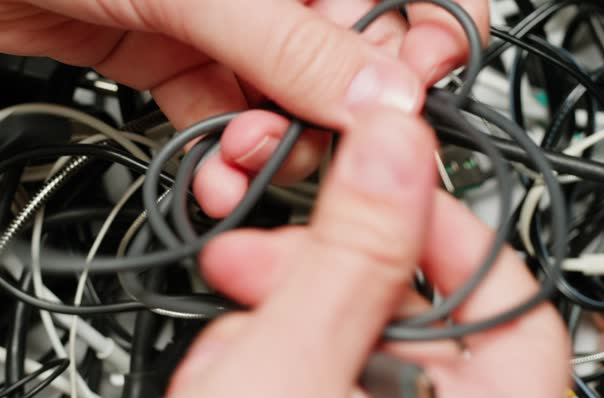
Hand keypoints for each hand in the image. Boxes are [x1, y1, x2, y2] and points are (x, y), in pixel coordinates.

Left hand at [0, 0, 487, 214]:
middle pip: (348, 68)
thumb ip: (293, 45)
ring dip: (271, 150)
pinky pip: (227, 119)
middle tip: (293, 144)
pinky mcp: (185, 59)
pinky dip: (224, 156)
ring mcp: (232, 26)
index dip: (418, 57)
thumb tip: (383, 96)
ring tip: (238, 160)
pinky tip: (212, 173)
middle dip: (326, 122)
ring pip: (286, 105)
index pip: (407, 0)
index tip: (399, 112)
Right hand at [140, 110, 569, 397]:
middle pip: (408, 321)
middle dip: (320, 281)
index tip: (367, 191)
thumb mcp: (286, 368)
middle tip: (253, 264)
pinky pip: (304, 379)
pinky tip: (212, 391)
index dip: (439, 233)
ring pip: (342, 345)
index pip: (506, 306)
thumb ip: (350, 250)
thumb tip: (396, 145)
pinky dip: (257, 366)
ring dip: (271, 330)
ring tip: (219, 363)